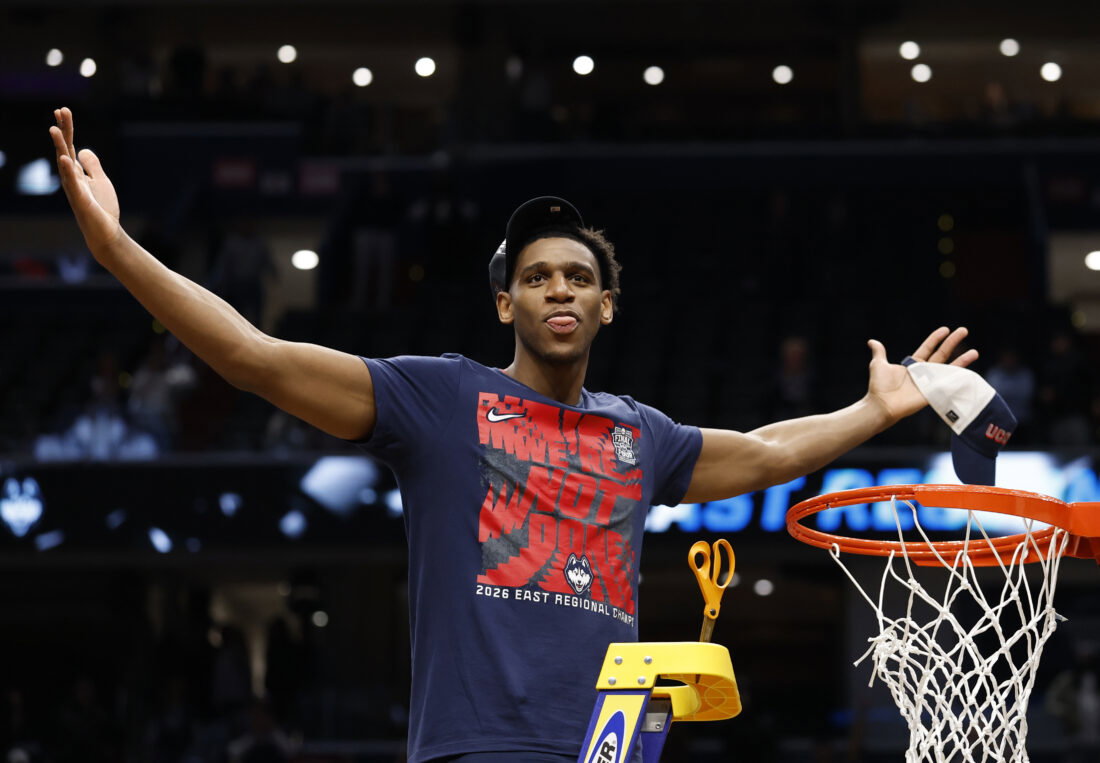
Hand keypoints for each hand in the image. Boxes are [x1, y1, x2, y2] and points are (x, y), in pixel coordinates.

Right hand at [49, 107, 121, 253]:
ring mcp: (74, 188)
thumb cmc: (102, 208)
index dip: (67, 128)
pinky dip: (68, 170)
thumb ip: (92, 165)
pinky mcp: (80, 199)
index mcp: (77, 172)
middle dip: (63, 130)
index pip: (70, 145)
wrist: (106, 232)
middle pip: (65, 149)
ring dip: (60, 146)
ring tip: (54, 129)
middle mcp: (72, 177)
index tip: (63, 110)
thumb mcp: (101, 181)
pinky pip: (73, 182)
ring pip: (64, 163)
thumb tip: (83, 149)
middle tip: (60, 110)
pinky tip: (65, 157)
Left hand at [866, 327, 978, 421]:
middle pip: (942, 354)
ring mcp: (929, 382)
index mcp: (913, 365)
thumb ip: (879, 352)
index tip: (946, 329)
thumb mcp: (878, 364)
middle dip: (953, 342)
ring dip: (962, 360)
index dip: (936, 339)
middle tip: (964, 330)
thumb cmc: (879, 386)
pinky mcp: (933, 393)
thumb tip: (872, 341)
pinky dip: (958, 378)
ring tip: (975, 352)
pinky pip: (948, 384)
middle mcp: (923, 372)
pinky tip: (969, 372)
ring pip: (949, 368)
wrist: (881, 404)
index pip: (928, 348)